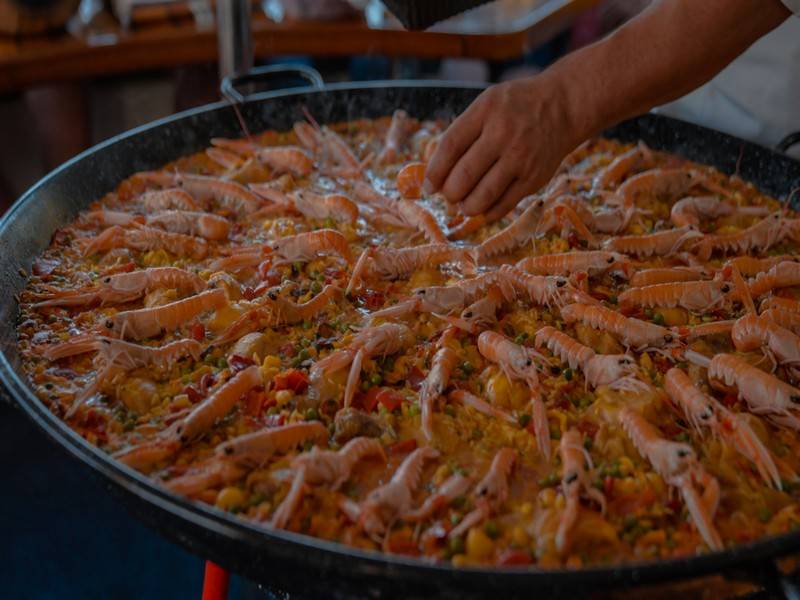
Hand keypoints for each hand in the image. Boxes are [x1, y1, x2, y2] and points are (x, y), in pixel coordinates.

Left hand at [424, 76, 579, 221]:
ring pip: (483, 196)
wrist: (562, 107)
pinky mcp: (535, 178)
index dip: (434, 172)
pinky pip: (504, 205)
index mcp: (486, 111)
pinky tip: (482, 209)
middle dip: (449, 193)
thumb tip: (434, 174)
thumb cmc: (514, 108)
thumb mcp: (486, 104)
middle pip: (463, 176)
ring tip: (463, 204)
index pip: (450, 147)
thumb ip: (461, 133)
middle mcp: (504, 134)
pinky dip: (487, 213)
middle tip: (448, 195)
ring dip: (466, 207)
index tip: (429, 186)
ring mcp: (521, 158)